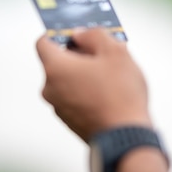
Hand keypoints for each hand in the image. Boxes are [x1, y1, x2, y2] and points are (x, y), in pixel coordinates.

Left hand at [35, 29, 151, 142]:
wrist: (127, 137)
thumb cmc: (121, 93)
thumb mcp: (115, 51)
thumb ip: (94, 34)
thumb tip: (80, 35)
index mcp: (55, 68)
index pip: (44, 41)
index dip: (61, 33)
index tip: (80, 34)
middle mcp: (50, 89)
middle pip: (58, 62)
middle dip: (78, 54)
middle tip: (103, 53)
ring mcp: (59, 108)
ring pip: (68, 82)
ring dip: (84, 75)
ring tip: (112, 76)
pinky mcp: (71, 122)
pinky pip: (75, 98)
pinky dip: (87, 92)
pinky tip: (110, 94)